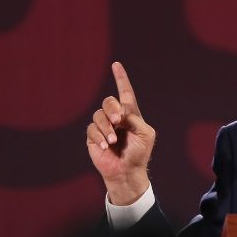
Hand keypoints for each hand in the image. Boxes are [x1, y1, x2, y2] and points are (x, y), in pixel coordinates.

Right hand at [86, 62, 154, 204]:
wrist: (127, 171)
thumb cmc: (139, 153)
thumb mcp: (145, 133)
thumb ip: (135, 119)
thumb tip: (119, 113)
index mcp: (130, 114)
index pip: (125, 92)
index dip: (121, 78)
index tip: (116, 65)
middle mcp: (116, 117)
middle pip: (109, 101)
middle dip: (113, 108)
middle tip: (119, 120)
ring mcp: (104, 126)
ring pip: (99, 115)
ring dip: (107, 127)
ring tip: (113, 141)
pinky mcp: (94, 137)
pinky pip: (92, 129)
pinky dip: (100, 136)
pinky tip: (106, 146)